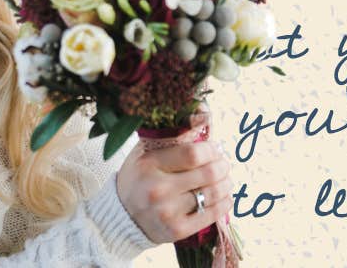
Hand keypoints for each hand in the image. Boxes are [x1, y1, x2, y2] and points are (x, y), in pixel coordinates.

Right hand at [115, 139, 233, 243]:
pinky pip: (212, 215)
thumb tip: (200, 116)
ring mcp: (168, 212)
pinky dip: (224, 203)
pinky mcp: (177, 230)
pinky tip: (224, 197)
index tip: (214, 149)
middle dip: (222, 166)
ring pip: (213, 194)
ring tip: (225, 179)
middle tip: (223, 164)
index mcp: (149, 164)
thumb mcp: (144, 153)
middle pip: (207, 173)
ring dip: (225, 184)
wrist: (121, 216)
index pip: (192, 154)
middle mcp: (158, 189)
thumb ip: (168, 137)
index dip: (211, 150)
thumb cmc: (138, 179)